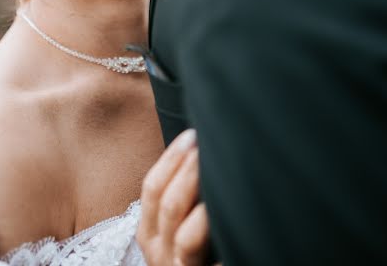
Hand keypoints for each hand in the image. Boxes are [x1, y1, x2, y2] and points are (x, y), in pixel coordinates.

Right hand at [137, 129, 212, 265]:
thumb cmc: (196, 255)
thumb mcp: (179, 228)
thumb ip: (183, 199)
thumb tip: (201, 151)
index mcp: (149, 234)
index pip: (151, 188)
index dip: (171, 159)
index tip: (193, 134)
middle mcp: (158, 253)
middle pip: (167, 206)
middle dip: (187, 171)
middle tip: (208, 145)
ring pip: (187, 235)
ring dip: (203, 204)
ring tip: (219, 176)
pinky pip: (211, 261)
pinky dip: (219, 240)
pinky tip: (237, 220)